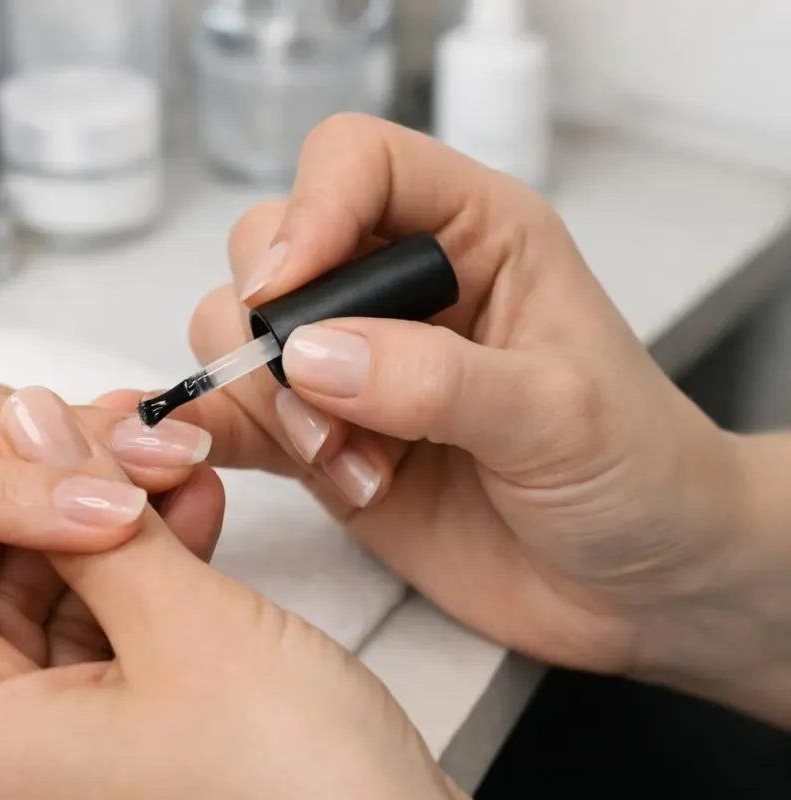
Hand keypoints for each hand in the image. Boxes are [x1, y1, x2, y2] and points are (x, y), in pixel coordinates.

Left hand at [0, 387, 463, 799]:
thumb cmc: (295, 789)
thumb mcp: (187, 626)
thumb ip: (92, 513)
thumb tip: (26, 418)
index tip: (44, 421)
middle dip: (66, 499)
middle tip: (124, 434)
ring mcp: (54, 764)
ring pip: (54, 607)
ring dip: (116, 531)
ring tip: (173, 463)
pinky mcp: (112, 753)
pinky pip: (101, 642)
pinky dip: (143, 581)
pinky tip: (191, 516)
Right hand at [104, 114, 779, 712]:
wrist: (634, 585)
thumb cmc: (635, 472)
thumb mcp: (560, 413)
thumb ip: (437, 379)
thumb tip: (313, 356)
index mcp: (472, 233)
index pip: (357, 163)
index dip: (310, 209)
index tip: (287, 289)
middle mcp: (397, 288)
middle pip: (268, 246)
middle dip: (271, 327)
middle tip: (326, 410)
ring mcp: (352, 366)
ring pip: (236, 333)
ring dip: (265, 401)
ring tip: (345, 464)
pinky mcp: (325, 440)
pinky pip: (238, 418)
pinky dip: (225, 437)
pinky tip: (258, 468)